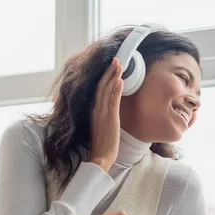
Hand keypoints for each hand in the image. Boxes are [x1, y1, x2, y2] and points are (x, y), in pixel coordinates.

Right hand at [87, 57, 123, 171]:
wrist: (100, 155)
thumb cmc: (103, 142)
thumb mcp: (102, 124)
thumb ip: (104, 113)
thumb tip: (110, 105)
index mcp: (94, 110)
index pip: (98, 89)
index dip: (104, 77)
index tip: (110, 67)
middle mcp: (97, 109)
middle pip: (102, 85)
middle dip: (109, 71)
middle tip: (116, 59)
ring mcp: (102, 113)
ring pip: (107, 90)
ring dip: (114, 76)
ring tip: (120, 65)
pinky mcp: (110, 118)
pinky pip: (113, 101)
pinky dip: (116, 89)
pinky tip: (120, 80)